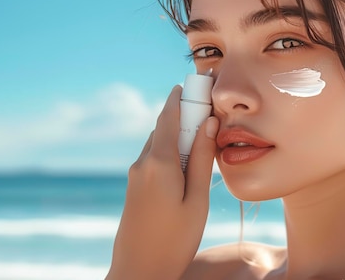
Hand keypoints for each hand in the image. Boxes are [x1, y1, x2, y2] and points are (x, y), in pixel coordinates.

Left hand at [106, 85, 218, 279]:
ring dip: (178, 134)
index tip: (199, 82)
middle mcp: (142, 162)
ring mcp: (135, 175)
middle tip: (209, 112)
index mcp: (159, 162)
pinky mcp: (135, 187)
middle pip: (164, 126)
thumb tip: (208, 123)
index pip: (170, 115)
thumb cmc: (174, 240)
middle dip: (185, 114)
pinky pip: (153, 157)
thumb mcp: (197, 200)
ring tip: (203, 140)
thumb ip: (202, 159)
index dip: (184, 95)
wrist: (138, 271)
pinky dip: (170, 150)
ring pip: (158, 142)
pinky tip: (187, 165)